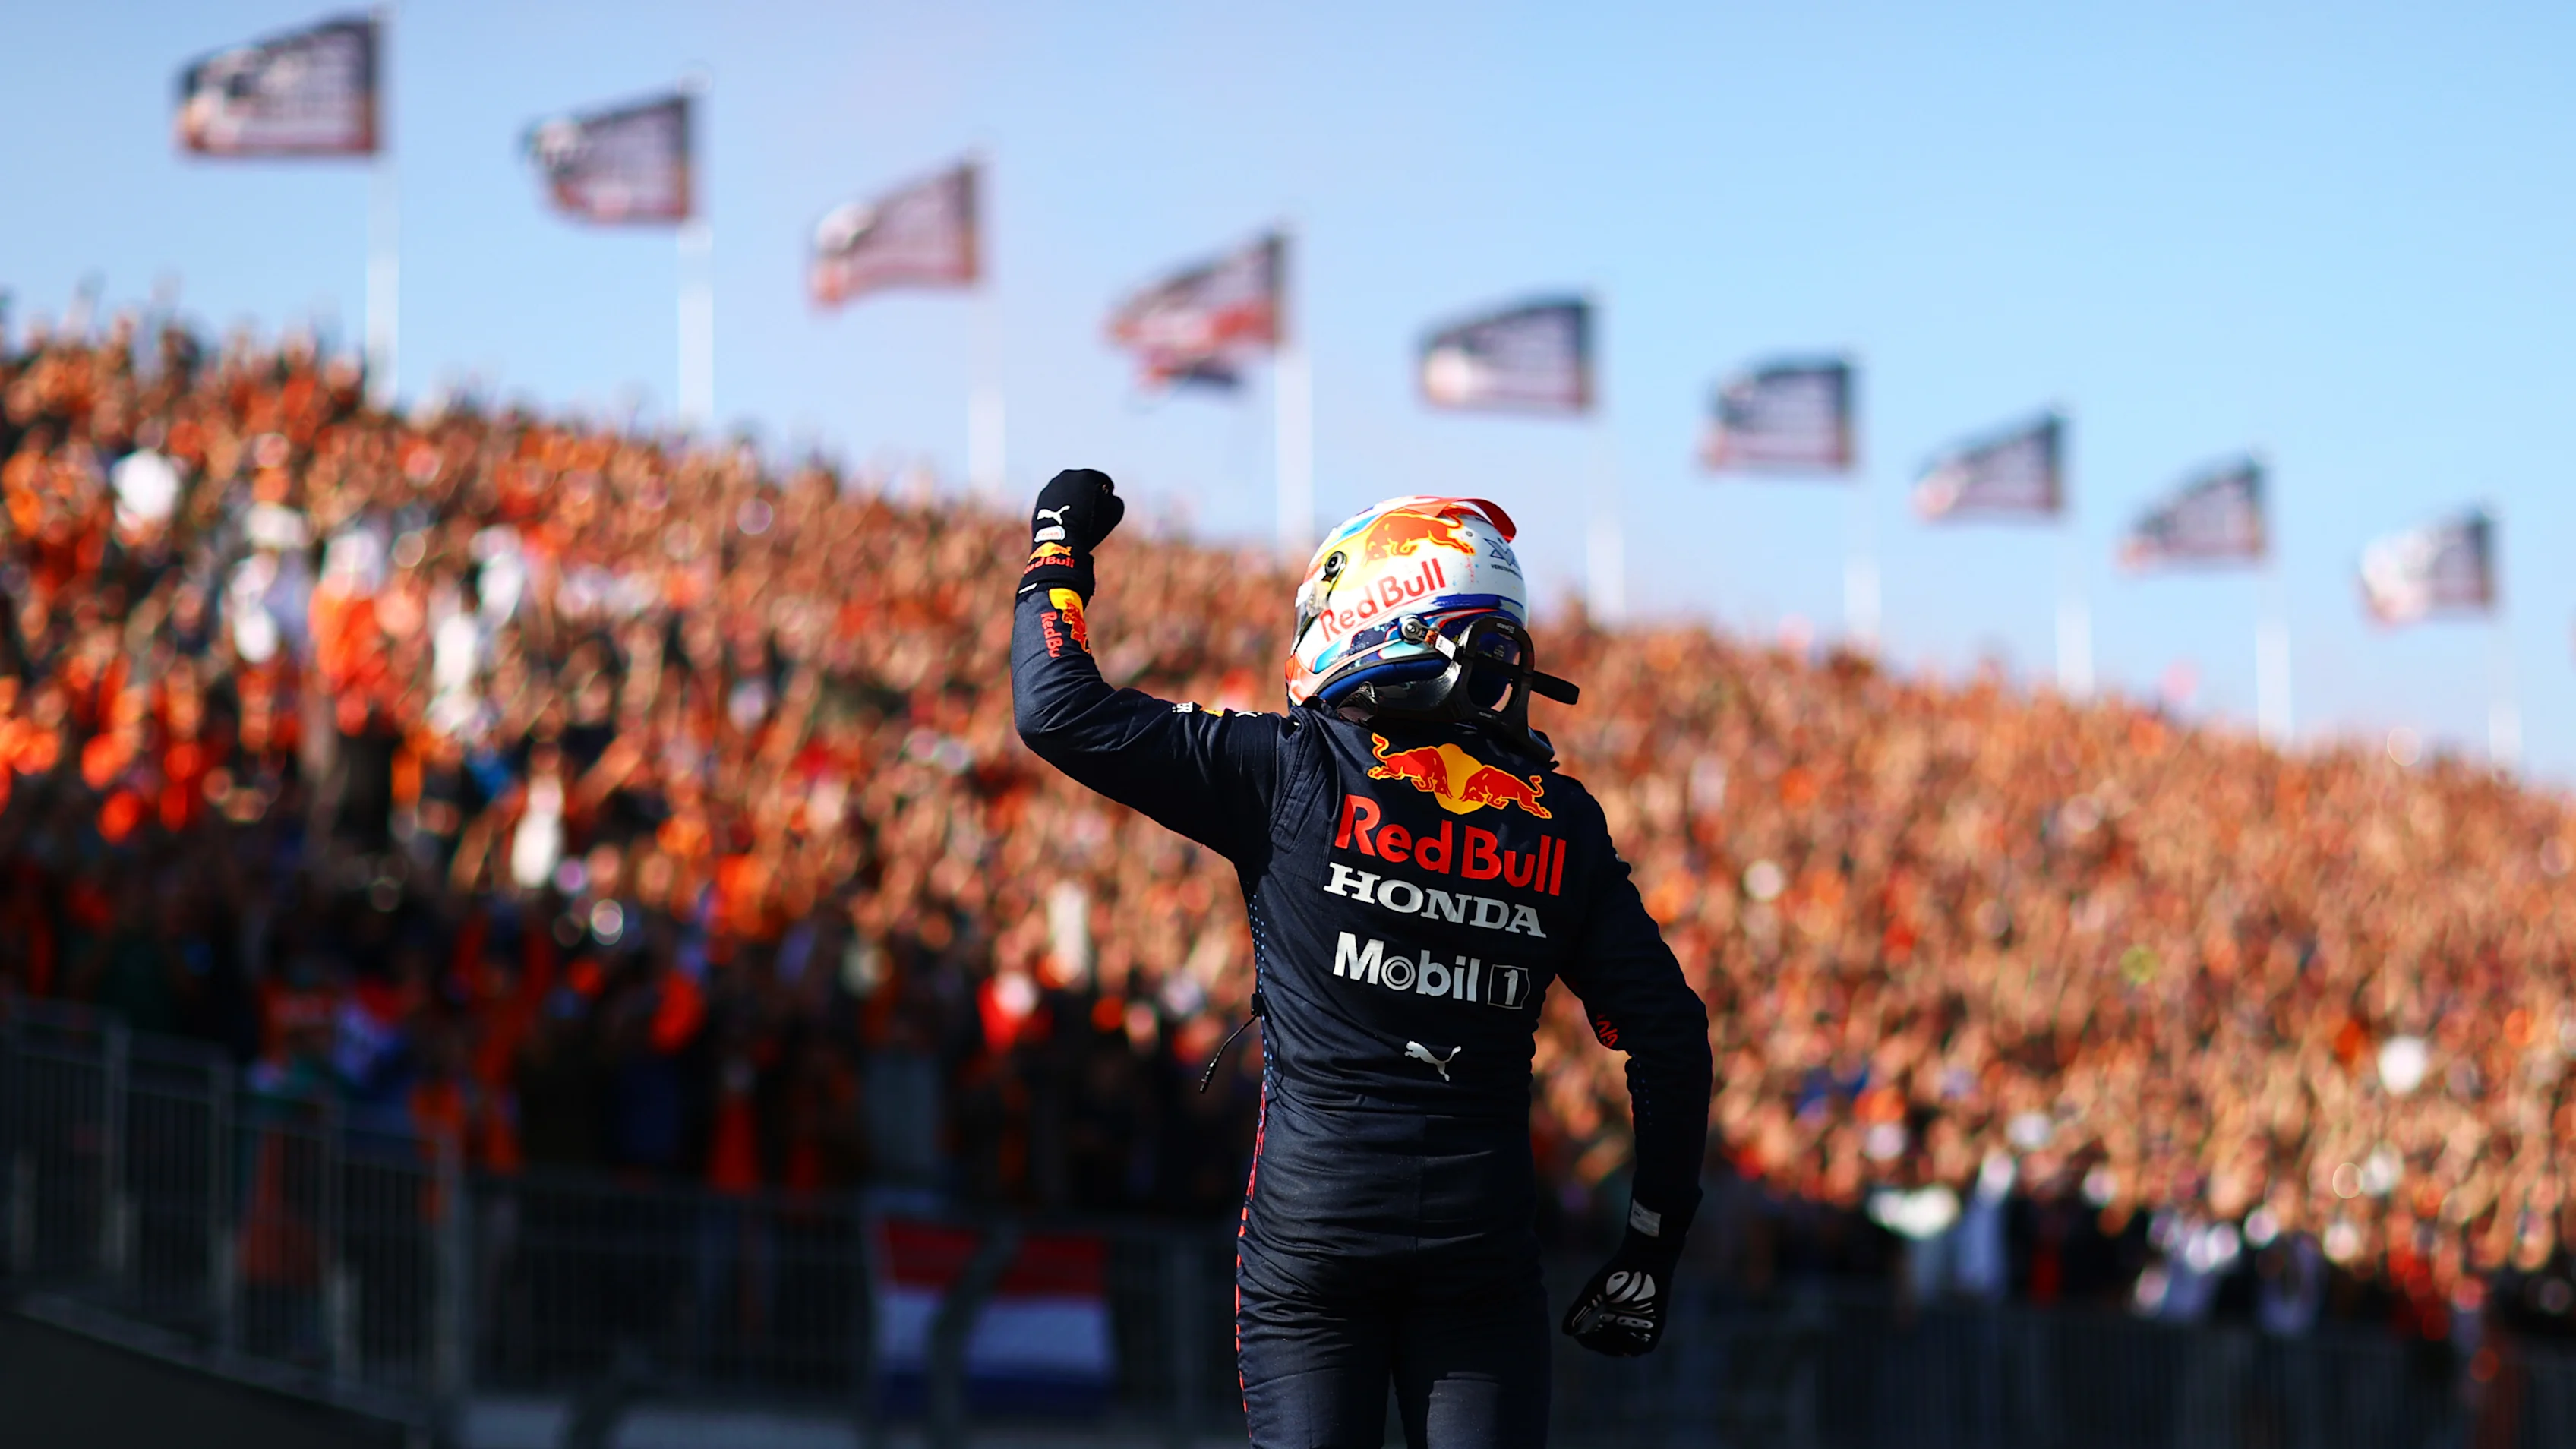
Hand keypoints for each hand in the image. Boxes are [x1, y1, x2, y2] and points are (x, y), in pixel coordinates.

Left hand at [1019, 469, 1124, 597]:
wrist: (1061, 539)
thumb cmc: (1089, 526)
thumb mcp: (1114, 513)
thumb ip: (1116, 501)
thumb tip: (1109, 498)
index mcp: (1087, 475)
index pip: (1103, 481)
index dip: (1108, 492)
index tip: (1107, 503)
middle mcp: (1068, 476)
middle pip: (1084, 482)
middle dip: (1089, 492)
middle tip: (1092, 508)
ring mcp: (1053, 485)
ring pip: (1068, 489)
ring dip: (1074, 497)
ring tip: (1077, 514)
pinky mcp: (1042, 497)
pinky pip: (1056, 498)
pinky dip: (1061, 504)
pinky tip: (1066, 517)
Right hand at [1561, 1228, 1678, 1356]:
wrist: (1645, 1259)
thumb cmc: (1618, 1272)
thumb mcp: (1594, 1292)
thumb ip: (1580, 1310)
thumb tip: (1566, 1331)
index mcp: (1611, 1317)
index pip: (1597, 1338)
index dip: (1587, 1340)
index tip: (1579, 1335)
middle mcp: (1626, 1324)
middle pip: (1610, 1346)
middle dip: (1599, 1343)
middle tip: (1592, 1336)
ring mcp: (1641, 1326)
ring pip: (1626, 1349)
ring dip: (1615, 1347)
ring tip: (1606, 1337)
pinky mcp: (1656, 1325)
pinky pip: (1645, 1346)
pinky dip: (1633, 1346)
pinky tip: (1623, 1338)